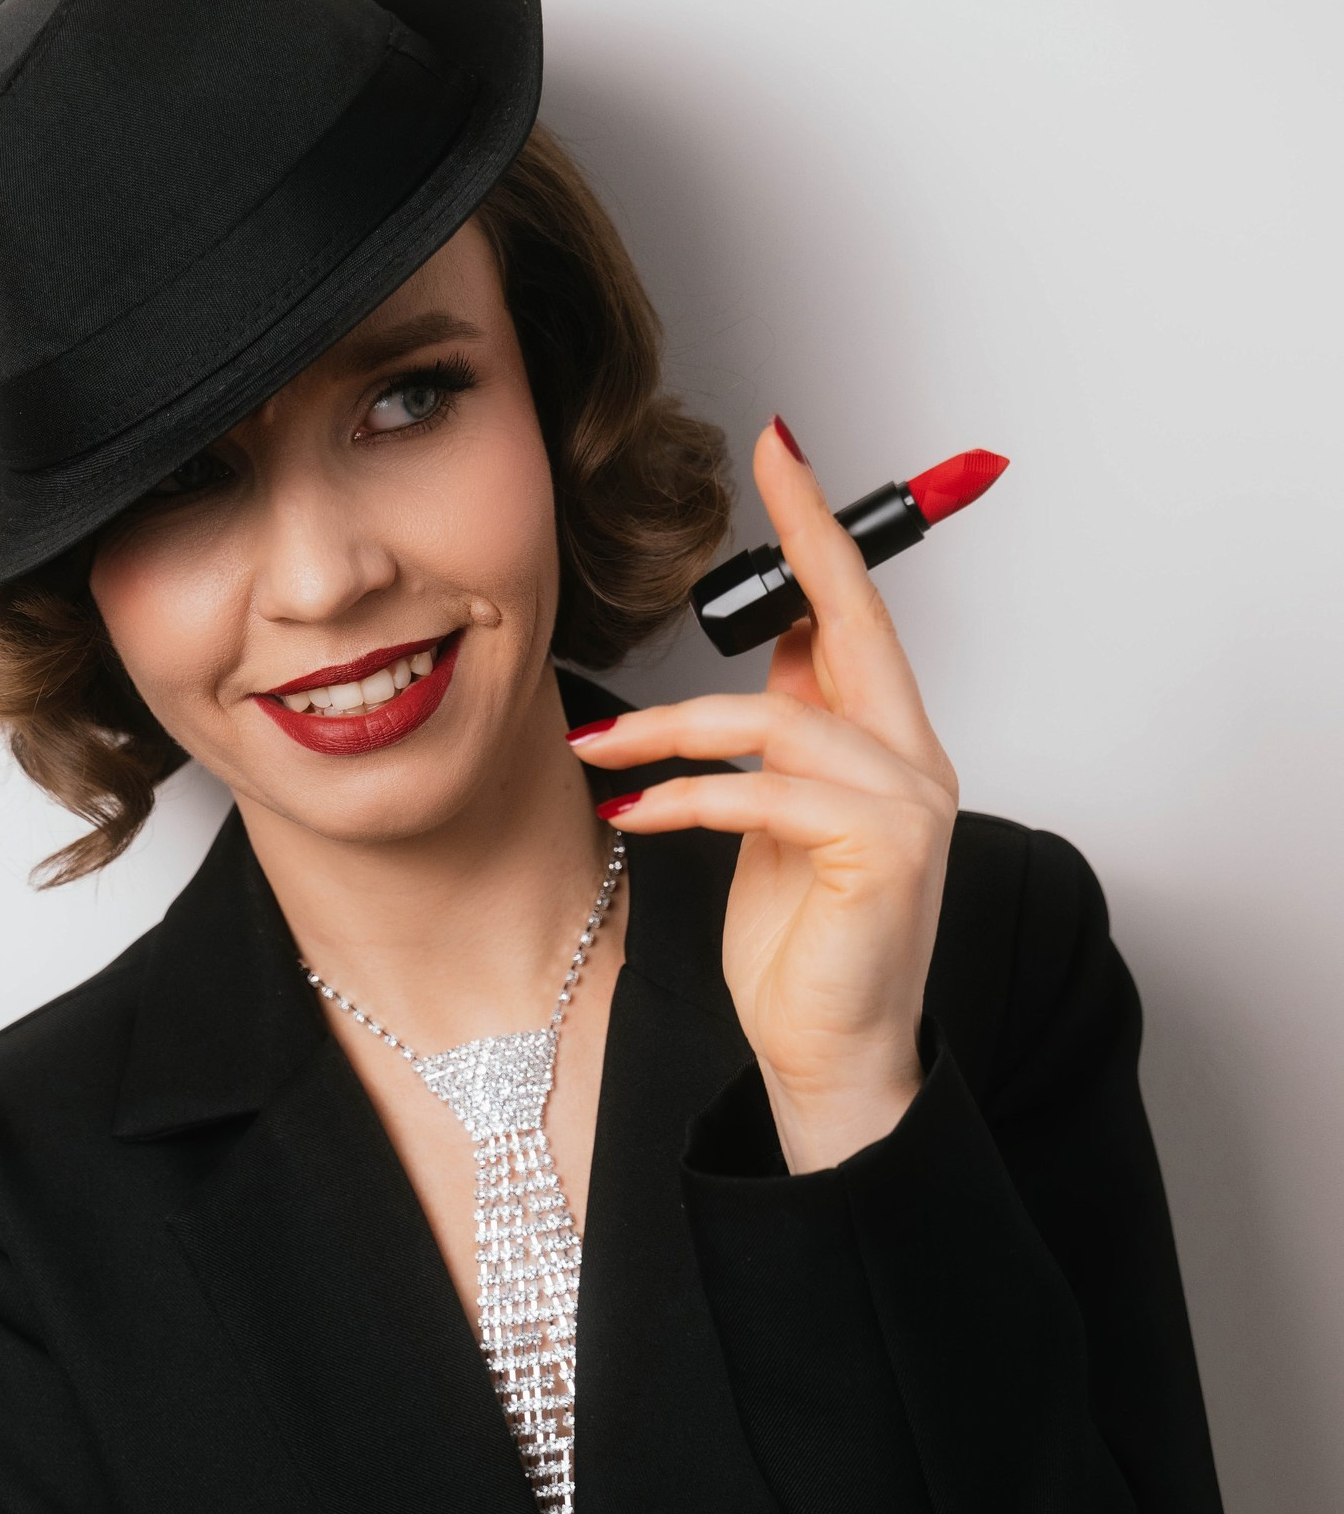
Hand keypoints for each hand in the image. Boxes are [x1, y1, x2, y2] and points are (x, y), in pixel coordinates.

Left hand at [569, 420, 959, 1171]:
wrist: (831, 1060)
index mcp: (891, 750)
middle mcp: (914, 764)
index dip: (820, 535)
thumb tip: (778, 654)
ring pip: (775, 721)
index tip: (785, 453)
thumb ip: (787, 741)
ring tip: (598, 746)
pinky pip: (763, 793)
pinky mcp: (881, 852)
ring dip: (669, 727)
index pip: (857, 618)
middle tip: (765, 462)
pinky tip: (636, 808)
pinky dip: (687, 796)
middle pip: (850, 626)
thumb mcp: (778, 826)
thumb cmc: (804, 953)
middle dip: (802, 540)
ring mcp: (908, 806)